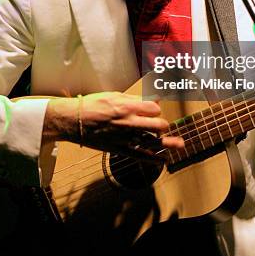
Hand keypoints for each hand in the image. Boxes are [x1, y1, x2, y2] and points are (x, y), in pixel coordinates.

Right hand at [43, 92, 183, 159]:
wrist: (74, 120)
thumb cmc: (93, 104)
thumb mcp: (114, 95)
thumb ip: (134, 99)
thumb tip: (152, 99)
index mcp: (128, 106)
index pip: (154, 108)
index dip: (156, 108)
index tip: (153, 110)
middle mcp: (129, 122)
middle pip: (158, 124)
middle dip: (162, 124)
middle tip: (160, 124)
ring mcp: (125, 136)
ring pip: (153, 140)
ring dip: (168, 142)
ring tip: (179, 144)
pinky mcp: (119, 148)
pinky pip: (140, 155)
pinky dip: (153, 159)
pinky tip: (163, 160)